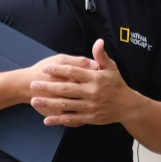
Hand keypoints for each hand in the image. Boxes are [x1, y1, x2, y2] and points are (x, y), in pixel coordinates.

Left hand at [28, 39, 142, 127]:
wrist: (127, 106)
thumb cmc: (117, 84)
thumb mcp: (112, 68)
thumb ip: (102, 56)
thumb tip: (98, 41)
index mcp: (95, 78)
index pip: (74, 72)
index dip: (58, 69)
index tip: (45, 68)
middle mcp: (91, 92)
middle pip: (66, 89)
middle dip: (48, 87)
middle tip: (33, 84)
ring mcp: (89, 106)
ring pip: (66, 105)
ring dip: (49, 103)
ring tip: (34, 101)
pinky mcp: (88, 117)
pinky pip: (71, 119)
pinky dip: (58, 120)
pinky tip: (46, 120)